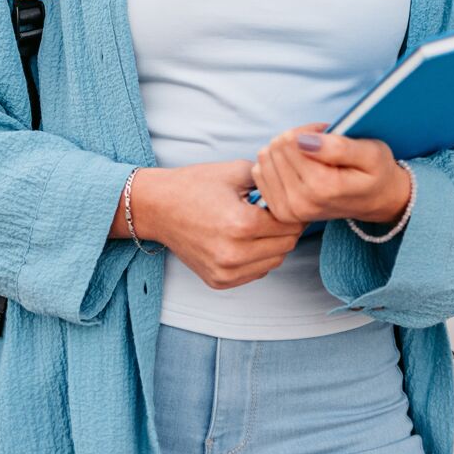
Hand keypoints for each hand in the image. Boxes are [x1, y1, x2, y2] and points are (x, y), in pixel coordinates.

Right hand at [127, 161, 305, 289]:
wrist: (157, 207)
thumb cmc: (195, 185)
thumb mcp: (237, 171)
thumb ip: (271, 180)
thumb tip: (296, 188)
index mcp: (241, 224)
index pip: (290, 224)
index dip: (293, 210)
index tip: (289, 200)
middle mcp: (234, 254)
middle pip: (286, 245)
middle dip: (287, 227)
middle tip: (277, 212)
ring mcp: (225, 272)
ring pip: (274, 262)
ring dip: (275, 244)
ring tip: (261, 225)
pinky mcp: (218, 281)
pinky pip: (256, 273)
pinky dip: (259, 257)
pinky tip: (247, 240)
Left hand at [252, 125, 410, 226]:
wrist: (375, 201)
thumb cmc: (375, 173)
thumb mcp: (371, 153)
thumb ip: (338, 146)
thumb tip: (303, 141)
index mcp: (323, 188)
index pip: (291, 142)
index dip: (308, 130)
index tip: (326, 134)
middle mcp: (301, 203)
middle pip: (276, 150)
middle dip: (296, 138)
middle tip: (319, 145)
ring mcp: (289, 211)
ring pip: (265, 160)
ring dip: (285, 150)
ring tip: (310, 155)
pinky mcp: (280, 212)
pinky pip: (260, 174)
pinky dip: (275, 164)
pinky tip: (296, 167)